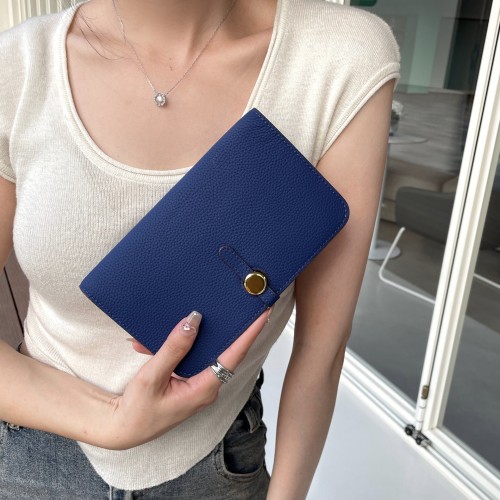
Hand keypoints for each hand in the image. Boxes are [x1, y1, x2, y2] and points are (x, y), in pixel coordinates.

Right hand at [100, 309, 269, 449]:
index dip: (250, 333)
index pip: (234, 355)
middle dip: (229, 326)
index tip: (263, 313)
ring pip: (204, 351)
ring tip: (183, 315)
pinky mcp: (189, 382)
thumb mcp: (152, 376)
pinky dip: (176, 346)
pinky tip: (154, 341)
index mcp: (203, 389)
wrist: (124, 429)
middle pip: (225, 351)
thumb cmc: (137, 411)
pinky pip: (190, 357)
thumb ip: (174, 348)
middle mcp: (207, 387)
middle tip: (241, 303)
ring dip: (192, 335)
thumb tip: (193, 321)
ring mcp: (198, 385)